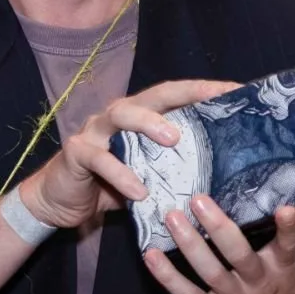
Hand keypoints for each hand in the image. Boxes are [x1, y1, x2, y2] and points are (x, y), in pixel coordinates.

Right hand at [17, 78, 236, 232]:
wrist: (57, 202)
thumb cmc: (109, 186)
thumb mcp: (147, 176)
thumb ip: (173, 169)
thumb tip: (222, 176)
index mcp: (139, 117)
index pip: (176, 96)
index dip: (204, 91)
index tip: (237, 91)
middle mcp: (118, 116)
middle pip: (152, 95)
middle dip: (184, 95)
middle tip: (211, 102)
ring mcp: (94, 131)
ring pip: (121, 115)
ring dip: (149, 124)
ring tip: (174, 140)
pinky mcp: (76, 153)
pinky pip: (100, 160)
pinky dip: (121, 175)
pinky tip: (139, 192)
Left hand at [141, 199, 294, 293]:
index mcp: (284, 268)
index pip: (289, 246)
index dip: (287, 229)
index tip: (285, 210)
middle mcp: (260, 285)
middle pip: (239, 255)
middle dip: (218, 227)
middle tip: (198, 200)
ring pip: (210, 272)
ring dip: (189, 244)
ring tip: (172, 219)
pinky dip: (167, 276)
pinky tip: (151, 255)